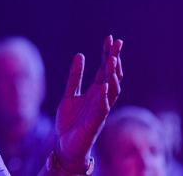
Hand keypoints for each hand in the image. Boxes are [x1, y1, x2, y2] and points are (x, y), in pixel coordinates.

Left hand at [54, 35, 122, 170]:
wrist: (65, 145)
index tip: (110, 38)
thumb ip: (75, 77)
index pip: (105, 69)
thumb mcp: (69, 94)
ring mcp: (100, 110)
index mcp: (96, 91)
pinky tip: (104, 87)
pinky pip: (103, 109)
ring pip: (112, 90)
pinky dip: (105, 98)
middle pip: (112, 75)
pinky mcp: (95, 122)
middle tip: (117, 42)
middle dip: (114, 59)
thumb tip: (80, 55)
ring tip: (111, 60)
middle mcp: (102, 99)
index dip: (108, 53)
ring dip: (112, 75)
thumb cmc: (70, 122)